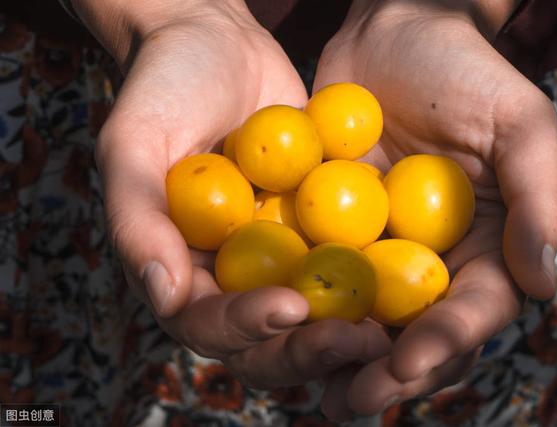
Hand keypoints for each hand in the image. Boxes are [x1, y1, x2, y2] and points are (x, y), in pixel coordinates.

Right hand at [74, 0, 390, 387]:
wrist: (217, 45)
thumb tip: (164, 297)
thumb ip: (138, 218)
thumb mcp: (134, 142)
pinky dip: (374, 289)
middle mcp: (230, 277)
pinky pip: (345, 268)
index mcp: (181, 269)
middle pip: (264, 341)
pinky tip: (413, 289)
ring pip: (311, 321)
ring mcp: (278, 257)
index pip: (206, 321)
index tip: (290, 305)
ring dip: (348, 335)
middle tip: (356, 340)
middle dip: (307, 349)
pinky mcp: (318, 233)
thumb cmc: (165, 87)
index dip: (244, 325)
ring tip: (390, 334)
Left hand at [313, 0, 556, 418]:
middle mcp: (433, 259)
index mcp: (485, 246)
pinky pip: (315, 273)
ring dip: (336, 356)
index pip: (473, 307)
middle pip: (415, 329)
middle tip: (351, 400)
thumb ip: (535, 198)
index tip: (411, 362)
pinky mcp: (331, 230)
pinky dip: (298, 305)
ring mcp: (379, 249)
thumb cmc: (464, 70)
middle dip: (387, 370)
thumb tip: (542, 285)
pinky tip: (271, 330)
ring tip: (311, 389)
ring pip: (363, 317)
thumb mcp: (517, 123)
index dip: (446, 340)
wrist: (392, 32)